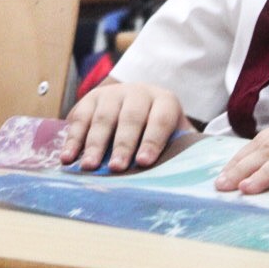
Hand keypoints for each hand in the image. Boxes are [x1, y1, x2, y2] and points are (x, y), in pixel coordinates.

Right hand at [60, 80, 191, 171]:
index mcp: (164, 101)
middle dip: (122, 144)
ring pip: (103, 118)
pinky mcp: (90, 98)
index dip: (153, 140)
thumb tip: (199, 175)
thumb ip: (185, 150)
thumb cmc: (158, 129)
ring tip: (89, 166)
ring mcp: (112, 94)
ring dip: (94, 143)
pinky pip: (80, 118)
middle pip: (130, 118)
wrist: (135, 101)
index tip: (144, 162)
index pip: (160, 119)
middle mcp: (138, 93)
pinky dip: (73, 139)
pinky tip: (68, 157)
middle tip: (116, 167)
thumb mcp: (176, 134)